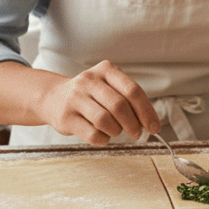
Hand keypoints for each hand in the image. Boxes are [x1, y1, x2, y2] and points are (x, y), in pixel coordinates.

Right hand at [38, 60, 160, 145]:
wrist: (53, 97)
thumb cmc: (90, 95)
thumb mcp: (109, 87)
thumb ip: (129, 100)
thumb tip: (150, 123)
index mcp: (105, 70)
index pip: (133, 90)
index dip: (146, 111)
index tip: (154, 127)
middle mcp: (89, 80)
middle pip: (120, 106)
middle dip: (133, 124)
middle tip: (137, 133)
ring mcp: (75, 98)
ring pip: (105, 120)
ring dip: (116, 131)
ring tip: (116, 131)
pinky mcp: (66, 117)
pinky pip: (92, 134)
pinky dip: (103, 139)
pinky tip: (103, 136)